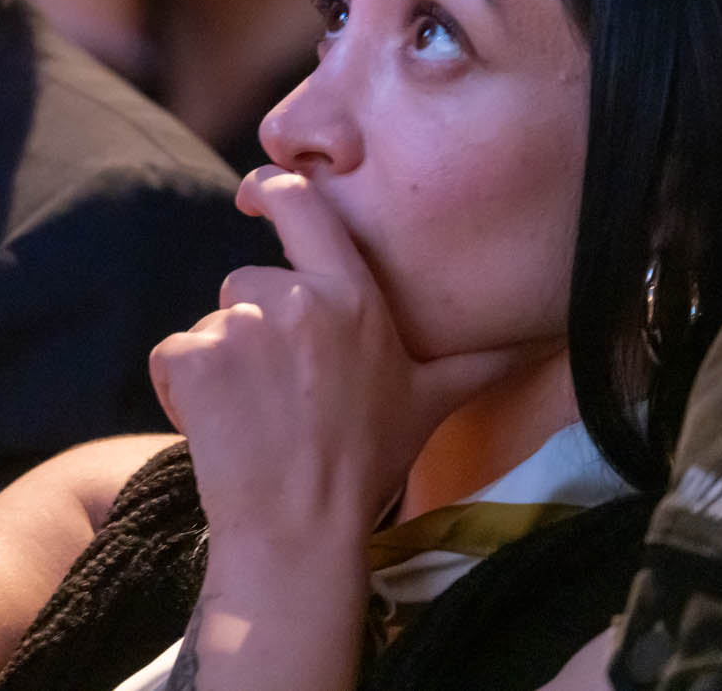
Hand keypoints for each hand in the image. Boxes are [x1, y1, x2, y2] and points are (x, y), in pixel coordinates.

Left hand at [148, 167, 518, 543]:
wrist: (301, 530)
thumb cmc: (366, 463)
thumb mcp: (431, 401)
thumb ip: (481, 359)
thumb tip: (549, 340)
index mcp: (355, 297)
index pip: (303, 209)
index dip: (272, 191)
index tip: (256, 191)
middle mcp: (299, 300)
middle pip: (246, 282)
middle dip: (253, 329)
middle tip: (285, 393)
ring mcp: (242, 327)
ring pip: (211, 324)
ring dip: (220, 365)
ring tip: (258, 417)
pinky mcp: (195, 358)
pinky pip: (173, 355)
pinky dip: (183, 389)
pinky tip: (220, 428)